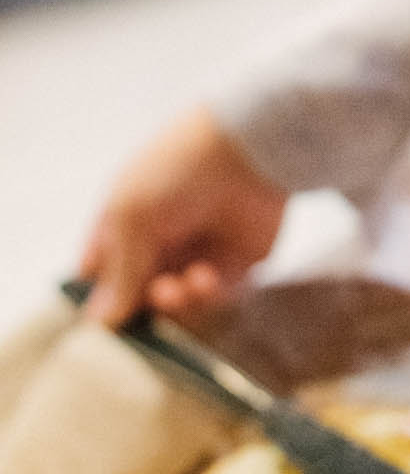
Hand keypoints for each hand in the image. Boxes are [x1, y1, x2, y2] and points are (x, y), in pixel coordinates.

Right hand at [78, 106, 286, 324]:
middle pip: (137, 297)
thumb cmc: (175, 171)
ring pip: (176, 305)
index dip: (99, 297)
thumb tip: (100, 323)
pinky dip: (206, 297)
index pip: (99, 273)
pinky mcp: (235, 263)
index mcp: (123, 223)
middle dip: (141, 306)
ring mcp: (196, 252)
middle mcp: (158, 240)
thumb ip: (118, 273)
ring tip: (178, 289)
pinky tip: (205, 278)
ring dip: (173, 305)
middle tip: (151, 296)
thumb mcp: (130, 216)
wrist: (246, 150)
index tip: (104, 317)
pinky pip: (214, 298)